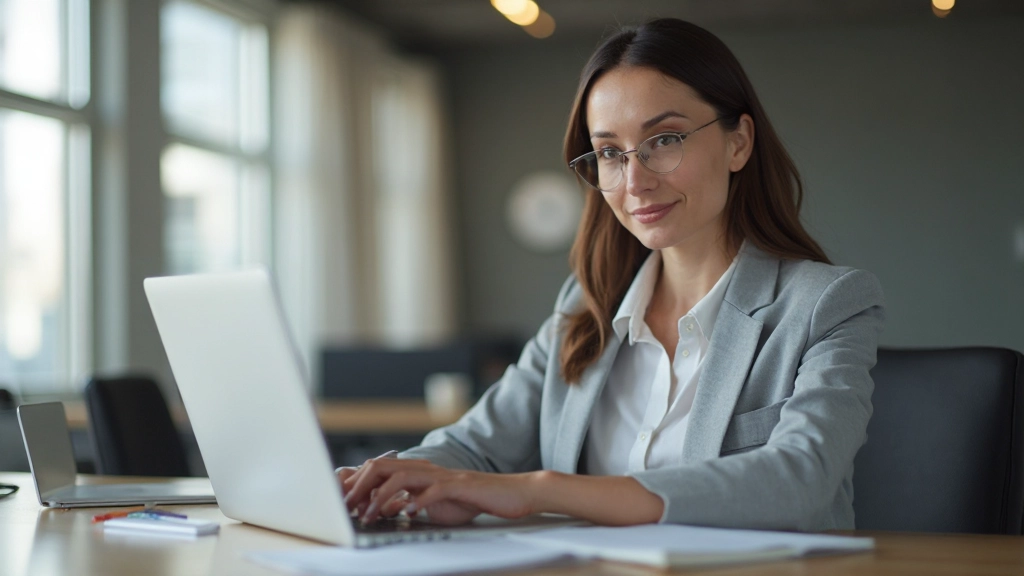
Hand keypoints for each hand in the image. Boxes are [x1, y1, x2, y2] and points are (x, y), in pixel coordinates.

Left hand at [340, 458, 537, 525]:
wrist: (511, 493)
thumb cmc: (474, 500)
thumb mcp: (435, 502)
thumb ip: (411, 500)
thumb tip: (384, 508)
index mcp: (419, 471)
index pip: (380, 469)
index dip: (357, 482)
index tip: (340, 500)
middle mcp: (427, 469)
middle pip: (383, 467)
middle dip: (359, 486)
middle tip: (346, 508)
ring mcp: (443, 476)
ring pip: (402, 477)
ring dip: (381, 498)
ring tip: (369, 515)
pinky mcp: (460, 487)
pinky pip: (434, 491)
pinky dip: (418, 501)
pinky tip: (408, 513)